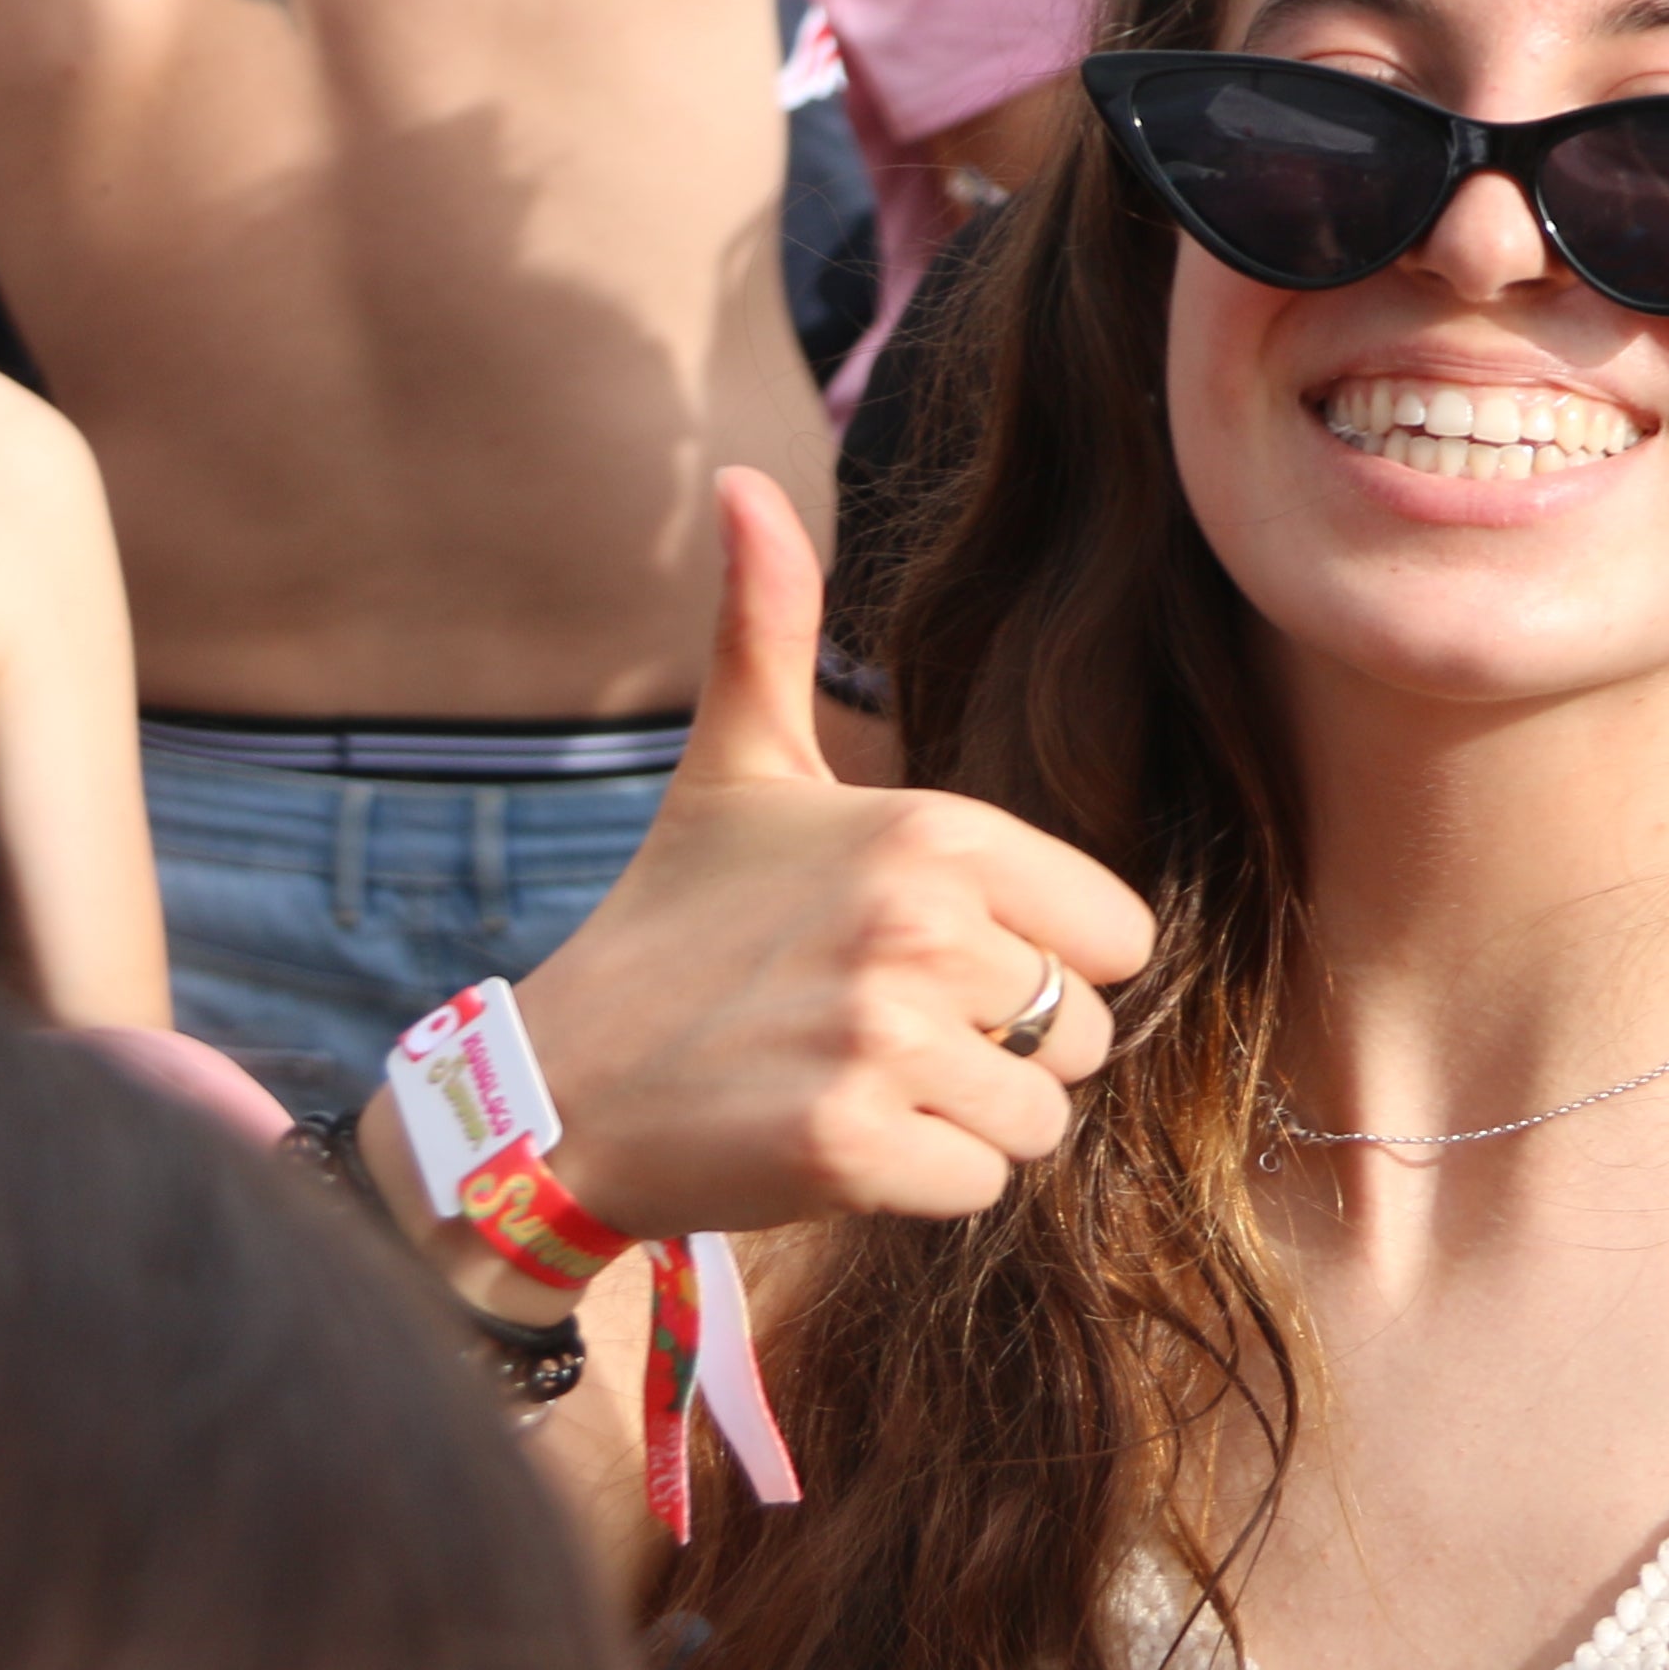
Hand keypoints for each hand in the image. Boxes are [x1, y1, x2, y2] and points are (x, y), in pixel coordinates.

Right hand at [481, 470, 1154, 1240]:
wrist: (552, 1090)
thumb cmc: (673, 927)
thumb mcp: (737, 766)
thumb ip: (770, 625)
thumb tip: (742, 482)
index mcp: (935, 833)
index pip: (1116, 935)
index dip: (1038, 961)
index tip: (928, 959)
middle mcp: (922, 926)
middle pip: (1085, 1029)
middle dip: (1000, 1049)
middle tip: (873, 1030)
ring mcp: (885, 1039)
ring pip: (1041, 1116)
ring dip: (963, 1123)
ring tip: (851, 1083)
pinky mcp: (853, 1147)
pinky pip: (979, 1186)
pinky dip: (918, 1186)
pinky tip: (826, 1143)